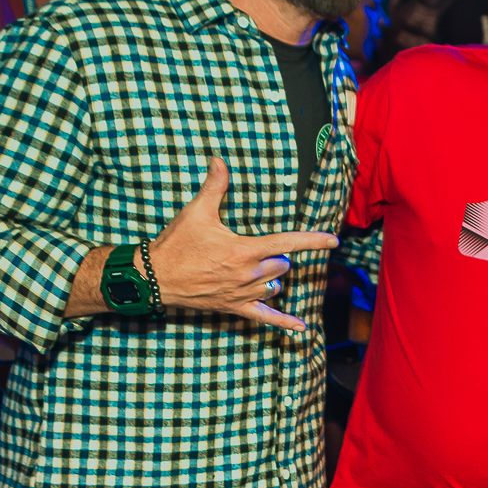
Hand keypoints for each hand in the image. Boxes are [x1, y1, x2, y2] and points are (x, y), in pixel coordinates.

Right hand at [145, 158, 337, 331]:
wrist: (154, 276)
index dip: (312, 241)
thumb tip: (219, 160)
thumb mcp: (196, 212)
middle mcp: (248, 274)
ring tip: (252, 269)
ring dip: (272, 277)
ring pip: (276, 286)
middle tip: (254, 249)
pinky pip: (265, 317)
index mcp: (245, 250)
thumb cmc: (176, 243)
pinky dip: (284, 322)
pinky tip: (302, 328)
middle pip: (283, 265)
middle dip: (277, 257)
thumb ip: (214, 186)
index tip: (333, 240)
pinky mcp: (234, 307)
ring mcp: (242, 293)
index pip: (287, 243)